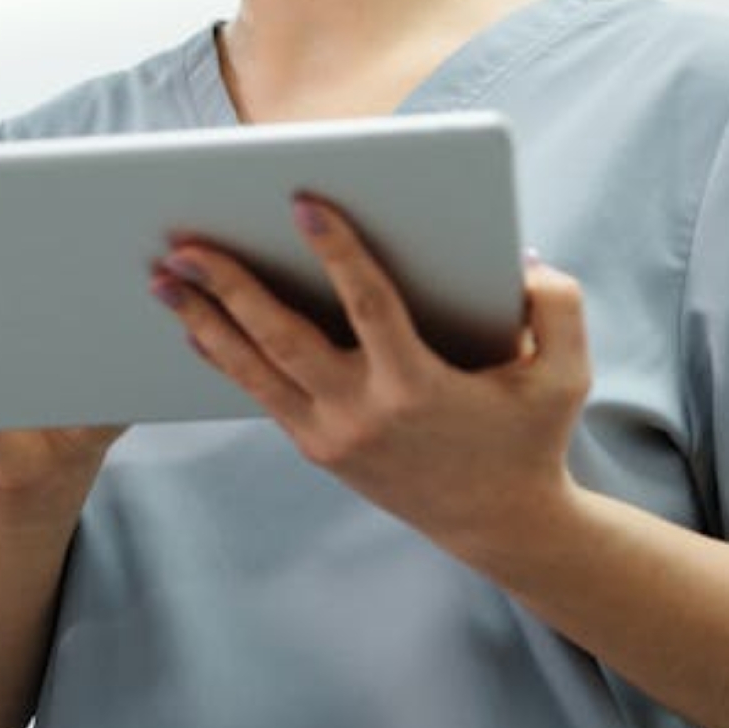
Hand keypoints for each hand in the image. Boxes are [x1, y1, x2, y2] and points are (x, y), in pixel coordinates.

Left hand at [149, 196, 589, 562]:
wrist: (499, 525)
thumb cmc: (531, 436)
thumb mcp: (566, 375)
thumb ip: (558, 306)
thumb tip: (518, 258)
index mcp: (418, 386)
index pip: (368, 305)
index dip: (336, 250)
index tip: (302, 202)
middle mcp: (363, 413)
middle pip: (282, 338)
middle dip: (228, 287)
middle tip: (184, 242)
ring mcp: (332, 435)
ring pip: (253, 369)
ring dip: (204, 320)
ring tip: (163, 277)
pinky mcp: (317, 448)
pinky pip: (259, 394)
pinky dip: (222, 357)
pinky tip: (192, 326)